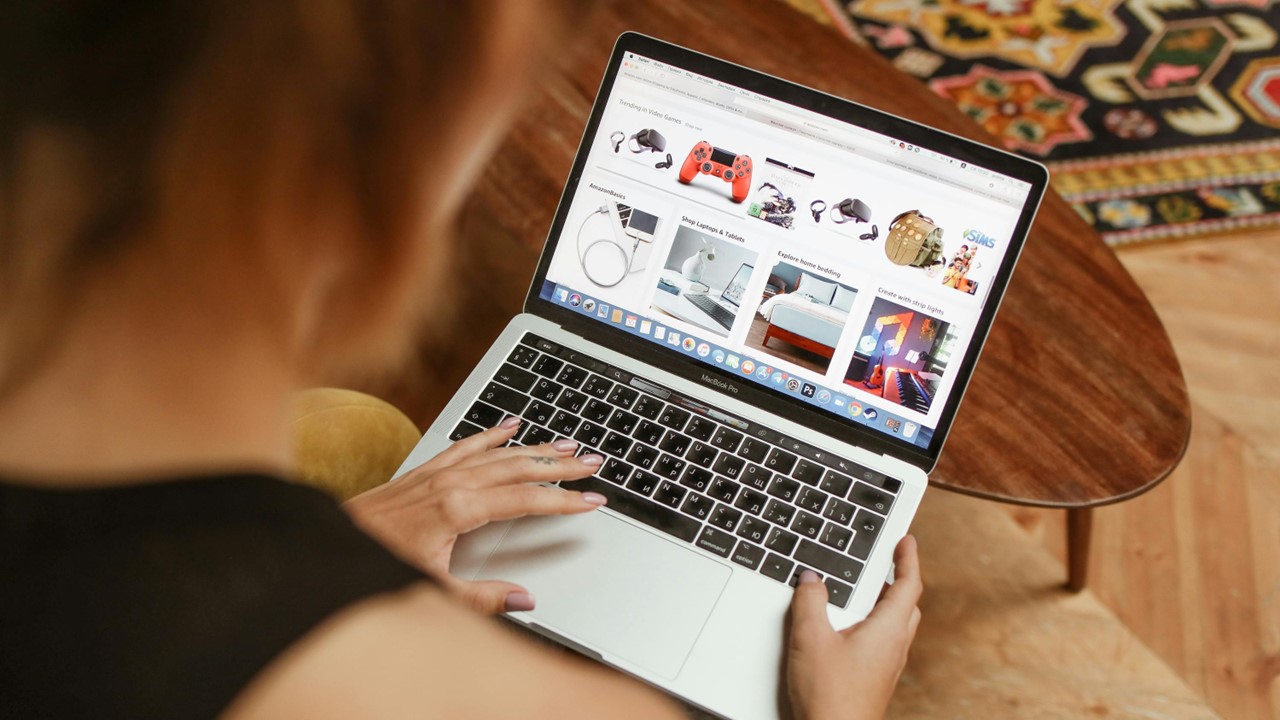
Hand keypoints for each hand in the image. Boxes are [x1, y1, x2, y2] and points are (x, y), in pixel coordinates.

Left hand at [344, 417, 605, 614]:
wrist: (327, 546)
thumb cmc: (376, 567)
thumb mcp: (434, 590)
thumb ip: (483, 597)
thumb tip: (524, 598)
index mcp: (458, 509)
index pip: (526, 500)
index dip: (564, 500)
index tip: (592, 500)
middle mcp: (450, 483)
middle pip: (518, 468)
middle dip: (559, 465)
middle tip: (594, 462)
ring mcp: (436, 472)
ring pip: (497, 452)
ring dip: (535, 447)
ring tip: (567, 444)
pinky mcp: (424, 470)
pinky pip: (466, 443)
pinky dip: (492, 434)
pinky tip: (510, 426)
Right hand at [785, 535, 922, 719]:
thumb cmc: (830, 697)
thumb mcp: (811, 639)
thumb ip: (810, 603)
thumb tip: (811, 579)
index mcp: (887, 631)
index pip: (908, 585)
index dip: (908, 559)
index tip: (906, 540)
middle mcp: (894, 647)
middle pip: (906, 604)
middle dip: (898, 580)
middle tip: (886, 562)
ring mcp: (887, 666)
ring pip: (895, 625)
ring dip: (886, 603)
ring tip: (863, 591)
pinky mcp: (875, 679)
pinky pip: (883, 642)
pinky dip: (874, 624)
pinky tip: (847, 629)